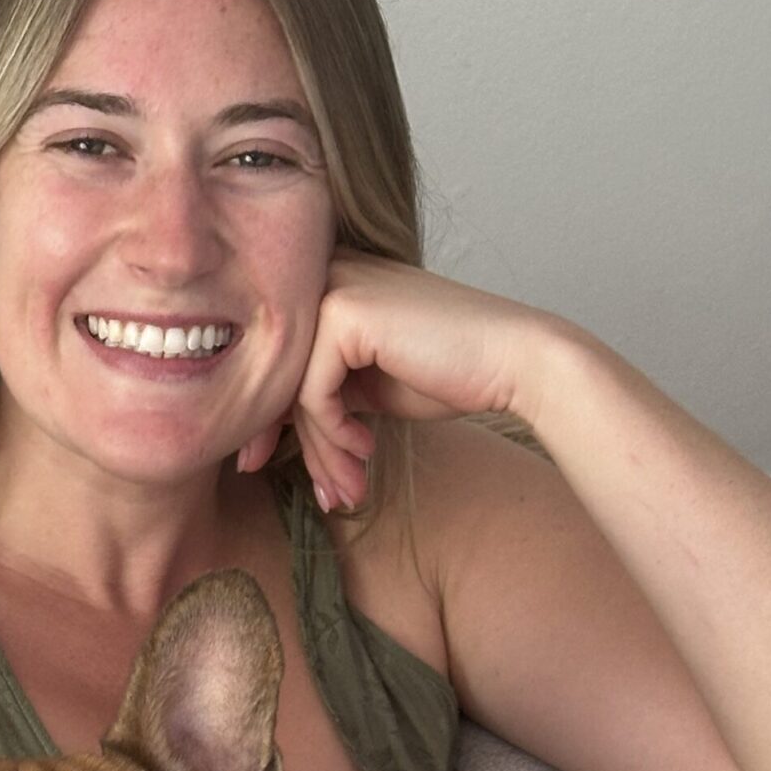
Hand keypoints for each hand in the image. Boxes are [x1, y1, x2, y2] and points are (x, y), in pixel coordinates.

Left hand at [241, 251, 566, 507]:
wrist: (516, 362)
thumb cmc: (450, 375)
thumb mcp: (364, 386)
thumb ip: (315, 394)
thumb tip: (253, 441)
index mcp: (325, 286)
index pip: (273, 362)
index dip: (266, 421)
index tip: (266, 468)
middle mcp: (323, 275)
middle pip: (276, 377)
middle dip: (292, 446)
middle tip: (323, 495)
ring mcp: (332, 288)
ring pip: (292, 392)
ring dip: (322, 453)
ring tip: (348, 490)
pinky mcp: (343, 313)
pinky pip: (311, 394)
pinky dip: (333, 433)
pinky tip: (365, 449)